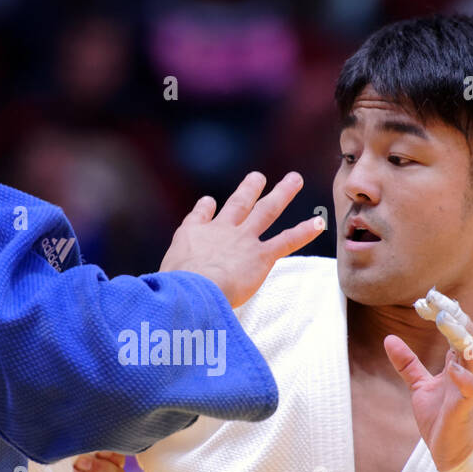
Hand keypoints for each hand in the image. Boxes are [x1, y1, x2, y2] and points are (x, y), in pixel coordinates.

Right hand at [160, 171, 325, 307]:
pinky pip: (287, 240)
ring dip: (282, 194)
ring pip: (266, 211)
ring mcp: (243, 241)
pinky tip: (319, 223)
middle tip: (258, 176)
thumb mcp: (163, 276)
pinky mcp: (261, 256)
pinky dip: (304, 231)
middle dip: (249, 189)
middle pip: (238, 204)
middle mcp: (220, 231)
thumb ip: (166, 278)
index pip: (199, 218)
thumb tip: (153, 294)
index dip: (206, 209)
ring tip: (294, 180)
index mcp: (193, 236)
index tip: (210, 202)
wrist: (194, 288)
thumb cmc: (174, 287)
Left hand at [383, 313, 472, 471]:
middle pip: (466, 338)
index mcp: (455, 367)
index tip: (427, 299)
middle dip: (455, 318)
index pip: (454, 333)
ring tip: (449, 322)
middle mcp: (465, 374)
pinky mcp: (468, 408)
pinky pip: (471, 390)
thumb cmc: (441, 420)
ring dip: (462, 340)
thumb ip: (408, 364)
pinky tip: (454, 369)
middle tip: (439, 299)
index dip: (443, 316)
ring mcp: (468, 390)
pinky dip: (463, 379)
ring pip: (472, 358)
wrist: (453, 454)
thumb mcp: (420, 387)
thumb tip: (389, 339)